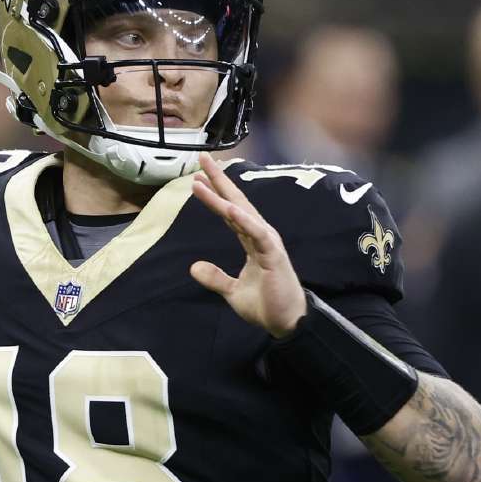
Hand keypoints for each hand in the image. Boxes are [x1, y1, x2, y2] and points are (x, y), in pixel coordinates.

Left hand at [189, 153, 306, 337]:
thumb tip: (193, 267)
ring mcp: (268, 243)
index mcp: (251, 240)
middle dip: (219, 179)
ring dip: (223, 196)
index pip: (230, 211)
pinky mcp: (274, 255)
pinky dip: (243, 220)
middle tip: (202, 158)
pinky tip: (229, 208)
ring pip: (242, 213)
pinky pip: (257, 234)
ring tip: (203, 179)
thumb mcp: (232, 291)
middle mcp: (260, 235)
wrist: (287, 323)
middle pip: (236, 202)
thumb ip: (215, 278)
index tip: (198, 176)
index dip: (215, 193)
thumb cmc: (266, 304)